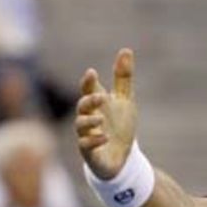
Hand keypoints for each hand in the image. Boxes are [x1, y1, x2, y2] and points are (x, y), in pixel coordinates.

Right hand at [75, 48, 137, 179]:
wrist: (123, 157)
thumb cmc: (120, 125)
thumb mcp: (125, 100)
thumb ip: (123, 77)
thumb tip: (126, 50)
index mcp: (97, 104)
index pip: (89, 90)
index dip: (88, 82)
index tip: (92, 73)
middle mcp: (90, 118)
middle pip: (82, 106)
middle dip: (89, 101)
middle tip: (101, 97)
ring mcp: (88, 135)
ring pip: (80, 126)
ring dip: (88, 121)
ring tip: (100, 118)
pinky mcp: (92, 153)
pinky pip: (86, 147)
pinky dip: (93, 141)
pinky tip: (104, 137)